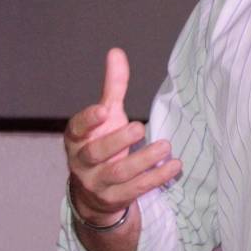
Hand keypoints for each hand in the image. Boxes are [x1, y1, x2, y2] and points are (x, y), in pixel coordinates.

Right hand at [63, 48, 180, 222]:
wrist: (94, 193)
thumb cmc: (101, 144)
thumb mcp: (106, 117)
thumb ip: (112, 88)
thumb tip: (116, 52)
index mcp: (77, 138)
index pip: (76, 128)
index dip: (88, 120)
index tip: (104, 110)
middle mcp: (82, 162)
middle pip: (96, 152)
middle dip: (117, 141)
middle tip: (139, 127)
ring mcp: (97, 182)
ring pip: (118, 173)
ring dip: (143, 160)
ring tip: (165, 145)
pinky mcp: (115, 198)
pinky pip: (136, 189)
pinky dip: (156, 178)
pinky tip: (174, 165)